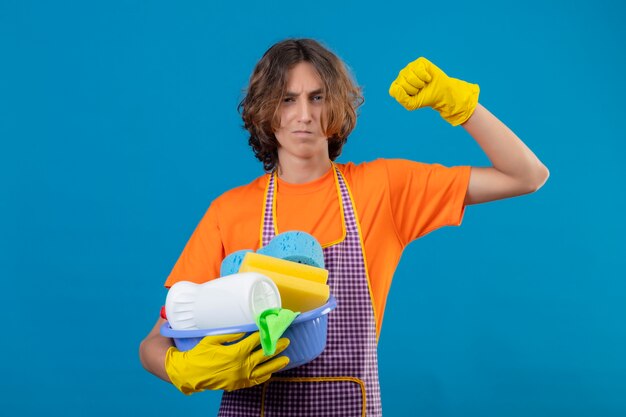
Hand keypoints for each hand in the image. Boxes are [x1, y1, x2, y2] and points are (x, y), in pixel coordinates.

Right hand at [165, 332, 289, 393]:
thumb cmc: (200, 354)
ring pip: (264, 369)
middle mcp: (241, 365)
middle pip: (264, 354)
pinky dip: (264, 376)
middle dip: (276, 347)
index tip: (272, 328)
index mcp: (235, 352)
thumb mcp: (212, 339)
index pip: (255, 341)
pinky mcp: (238, 384)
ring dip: (276, 363)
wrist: (190, 374)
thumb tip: (244, 329)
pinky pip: (255, 380)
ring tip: (286, 359)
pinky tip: (271, 372)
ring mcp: (241, 376)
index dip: (265, 334)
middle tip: (286, 341)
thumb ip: (230, 334)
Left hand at [388, 57, 479, 125]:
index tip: (413, 95)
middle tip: (420, 89)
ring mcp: (410, 67)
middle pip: (402, 83)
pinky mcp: (419, 62)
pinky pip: (419, 70)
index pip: (394, 90)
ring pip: (410, 77)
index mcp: (397, 86)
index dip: (405, 95)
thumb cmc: (425, 98)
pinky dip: (425, 77)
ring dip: (420, 83)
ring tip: (423, 84)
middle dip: (414, 89)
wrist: (441, 93)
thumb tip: (396, 87)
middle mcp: (401, 75)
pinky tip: (428, 78)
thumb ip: (401, 99)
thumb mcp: (412, 104)